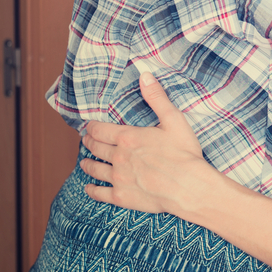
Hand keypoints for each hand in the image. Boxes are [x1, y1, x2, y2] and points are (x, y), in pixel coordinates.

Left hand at [81, 73, 212, 214]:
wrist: (188, 186)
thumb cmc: (184, 153)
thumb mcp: (174, 119)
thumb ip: (157, 97)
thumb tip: (144, 75)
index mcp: (128, 137)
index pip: (101, 130)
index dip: (92, 127)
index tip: (88, 127)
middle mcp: (118, 157)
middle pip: (97, 148)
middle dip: (89, 143)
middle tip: (85, 141)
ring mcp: (118, 178)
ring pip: (96, 169)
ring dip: (88, 164)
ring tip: (84, 162)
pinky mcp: (122, 197)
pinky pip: (100, 193)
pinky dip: (92, 190)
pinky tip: (88, 188)